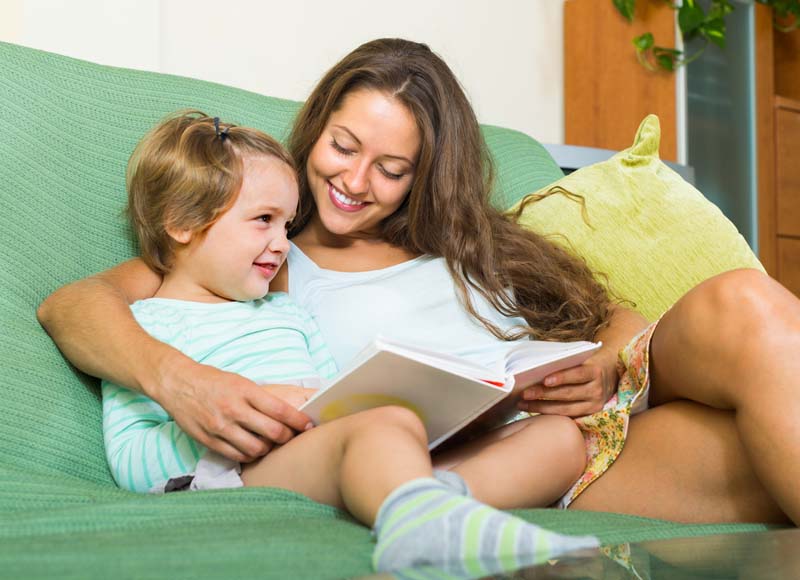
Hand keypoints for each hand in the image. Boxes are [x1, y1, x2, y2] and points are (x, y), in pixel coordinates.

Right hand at [151, 353, 313, 462]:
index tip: (308, 425)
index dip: (298, 421)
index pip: (279, 410)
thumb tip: (287, 414)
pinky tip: (251, 448)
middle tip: (290, 436)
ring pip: (256, 449)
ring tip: (269, 443)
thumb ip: (261, 398)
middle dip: (287, 437)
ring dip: (268, 449)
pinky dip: (249, 455)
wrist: (178, 383)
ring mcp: (220, 427)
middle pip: (272, 432)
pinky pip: (237, 456)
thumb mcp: (241, 382)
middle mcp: (233, 409)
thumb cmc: (213, 381)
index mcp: (245, 391)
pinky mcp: (209, 441)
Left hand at [517, 348, 618, 416]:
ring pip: (565, 409)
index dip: (562, 377)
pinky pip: (567, 417)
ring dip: (541, 407)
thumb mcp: (582, 357)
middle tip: (525, 393)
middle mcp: (597, 390)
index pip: (578, 374)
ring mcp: (594, 405)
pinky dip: (549, 414)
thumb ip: (565, 359)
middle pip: (568, 393)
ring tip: (523, 404)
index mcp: (595, 371)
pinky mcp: (590, 415)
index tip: (545, 380)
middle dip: (544, 394)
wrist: (611, 374)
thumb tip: (537, 361)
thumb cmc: (588, 362)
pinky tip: (534, 411)